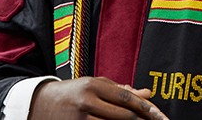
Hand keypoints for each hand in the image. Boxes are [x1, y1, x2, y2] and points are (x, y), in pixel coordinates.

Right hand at [28, 77, 168, 119]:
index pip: (126, 98)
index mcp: (93, 86)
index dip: (147, 108)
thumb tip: (148, 93)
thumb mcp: (95, 86)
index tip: (161, 117)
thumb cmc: (73, 93)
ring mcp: (80, 119)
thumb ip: (121, 90)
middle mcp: (86, 102)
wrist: (39, 104)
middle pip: (123, 116)